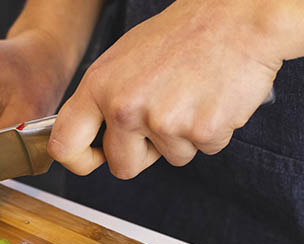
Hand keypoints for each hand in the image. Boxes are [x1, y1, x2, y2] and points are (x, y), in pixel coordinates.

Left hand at [49, 0, 303, 178]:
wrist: (238, 17)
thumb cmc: (185, 34)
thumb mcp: (125, 59)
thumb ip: (105, 99)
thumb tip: (93, 135)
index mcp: (99, 86)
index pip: (65, 145)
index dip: (80, 160)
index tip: (95, 158)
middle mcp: (125, 107)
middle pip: (122, 166)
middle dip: (142, 154)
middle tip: (163, 118)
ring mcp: (163, 122)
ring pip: (170, 159)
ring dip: (184, 136)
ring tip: (193, 94)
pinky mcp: (202, 132)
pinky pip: (204, 150)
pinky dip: (213, 130)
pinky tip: (214, 97)